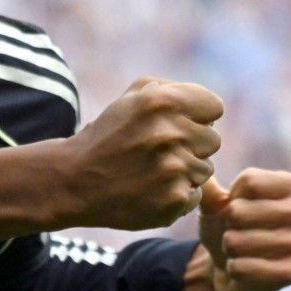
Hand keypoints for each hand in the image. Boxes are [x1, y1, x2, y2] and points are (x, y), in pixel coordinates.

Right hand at [56, 77, 222, 230]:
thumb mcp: (131, 97)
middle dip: (192, 144)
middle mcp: (169, 133)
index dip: (199, 116)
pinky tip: (151, 190)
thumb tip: (207, 106)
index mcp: (161, 102)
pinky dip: (177, 194)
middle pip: (213, 140)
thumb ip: (172, 91)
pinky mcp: (173, 200)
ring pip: (206, 169)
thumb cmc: (107, 135)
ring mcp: (173, 169)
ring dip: (185, 171)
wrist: (75, 181)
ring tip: (153, 171)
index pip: (214, 107)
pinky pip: (195, 194)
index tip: (180, 124)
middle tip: (161, 151)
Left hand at [177, 168, 290, 290]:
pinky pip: (241, 267)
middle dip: (226, 223)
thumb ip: (207, 184)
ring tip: (239, 248)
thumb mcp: (216, 201)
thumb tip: (198, 169)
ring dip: (228, 246)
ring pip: (236, 241)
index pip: (249, 181)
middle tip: (236, 230)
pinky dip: (232, 268)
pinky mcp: (288, 274)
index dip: (230, 197)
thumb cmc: (230, 226)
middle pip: (238, 211)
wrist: (233, 267)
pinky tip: (242, 267)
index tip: (238, 206)